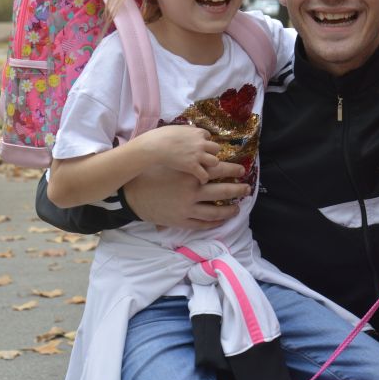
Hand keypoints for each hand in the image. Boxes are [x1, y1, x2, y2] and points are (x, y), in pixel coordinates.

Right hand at [122, 161, 249, 229]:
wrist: (132, 194)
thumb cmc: (150, 173)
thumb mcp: (171, 162)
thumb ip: (189, 160)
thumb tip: (205, 155)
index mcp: (190, 175)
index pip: (218, 171)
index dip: (232, 171)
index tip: (242, 170)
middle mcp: (192, 192)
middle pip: (222, 192)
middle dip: (237, 190)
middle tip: (247, 188)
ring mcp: (187, 209)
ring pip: (216, 212)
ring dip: (230, 210)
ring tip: (238, 207)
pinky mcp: (181, 221)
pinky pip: (203, 224)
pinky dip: (215, 223)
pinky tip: (222, 220)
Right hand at [136, 125, 220, 182]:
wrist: (154, 146)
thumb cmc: (161, 136)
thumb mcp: (177, 128)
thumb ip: (187, 128)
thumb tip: (193, 127)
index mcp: (197, 132)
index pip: (208, 136)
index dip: (204, 142)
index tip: (199, 146)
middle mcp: (200, 143)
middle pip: (216, 148)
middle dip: (211, 153)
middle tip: (204, 158)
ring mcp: (197, 155)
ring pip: (215, 161)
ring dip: (210, 165)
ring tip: (205, 169)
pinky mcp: (192, 167)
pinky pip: (205, 175)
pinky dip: (203, 178)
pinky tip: (201, 180)